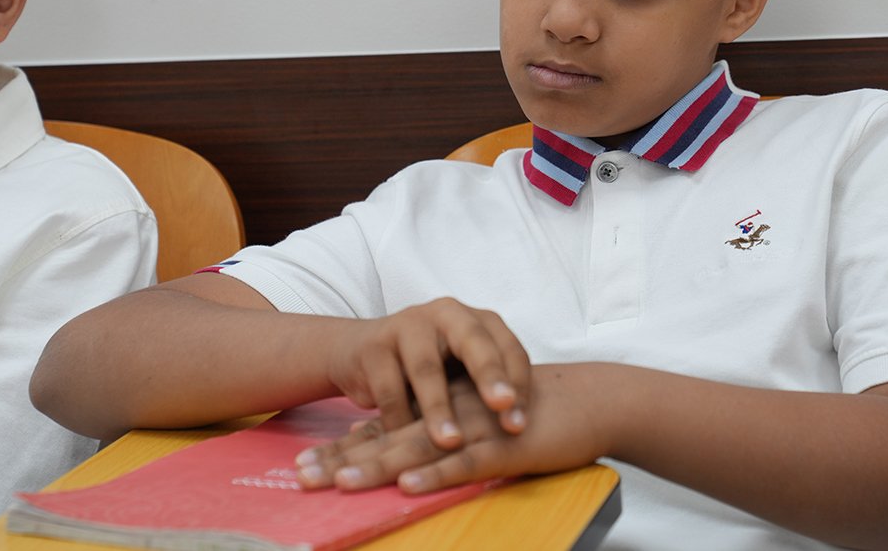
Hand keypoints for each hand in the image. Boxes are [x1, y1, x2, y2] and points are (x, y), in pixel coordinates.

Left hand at [296, 363, 608, 492]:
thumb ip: (434, 432)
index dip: (342, 447)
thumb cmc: (530, 415)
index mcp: (441, 410)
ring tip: (340, 482)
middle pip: (389, 438)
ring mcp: (476, 428)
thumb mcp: (475, 420)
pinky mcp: (504, 445)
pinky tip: (409, 485)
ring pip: (419, 447)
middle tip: (301, 475)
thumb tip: (388, 456)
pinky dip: (436, 474)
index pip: (384, 429)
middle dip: (343, 458)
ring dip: (378, 465)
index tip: (301, 463)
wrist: (587, 401)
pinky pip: (466, 462)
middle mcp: (451, 415)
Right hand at [324, 298, 530, 449]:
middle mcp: (446, 314)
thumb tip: (523, 431)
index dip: (518, 384)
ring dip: (440, 408)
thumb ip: (488, 389)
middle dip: (491, 376)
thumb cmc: (429, 369)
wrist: (362, 353)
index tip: (520, 425)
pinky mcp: (374, 345)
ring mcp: (408, 324)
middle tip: (503, 407)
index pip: (508, 348)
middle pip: (475, 343)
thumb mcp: (462, 372)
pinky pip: (389, 387)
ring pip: (428, 368)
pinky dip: (399, 419)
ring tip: (451, 441)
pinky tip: (405, 443)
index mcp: (477, 320)